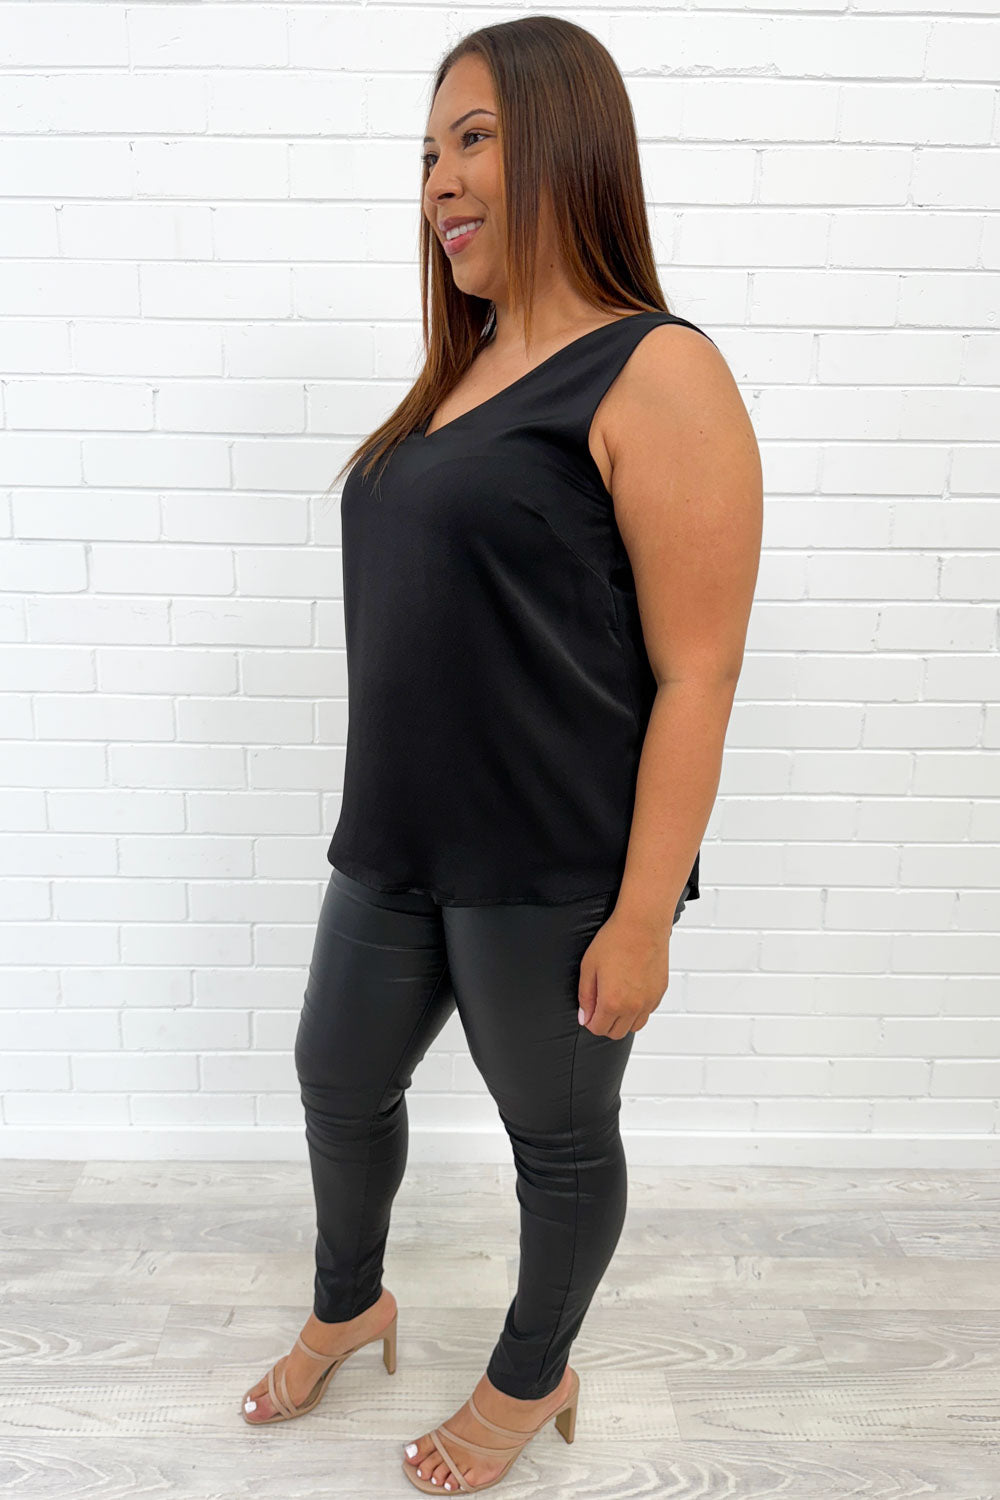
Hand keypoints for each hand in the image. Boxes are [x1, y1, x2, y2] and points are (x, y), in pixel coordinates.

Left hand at [576, 909, 671, 1039]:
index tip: (588, 1011)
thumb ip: (585, 996)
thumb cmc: (614, 941)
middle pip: (616, 1033)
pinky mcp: (660, 992)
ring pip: (635, 1026)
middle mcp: (633, 1007)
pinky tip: (631, 992)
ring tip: (616, 1001)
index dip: (589, 1022)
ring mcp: (649, 1001)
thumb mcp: (589, 967)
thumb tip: (584, 1017)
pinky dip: (638, 1010)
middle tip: (599, 1007)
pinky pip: (647, 1012)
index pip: (598, 1029)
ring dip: (623, 1020)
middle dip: (605, 1024)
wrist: (643, 924)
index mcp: (612, 1002)